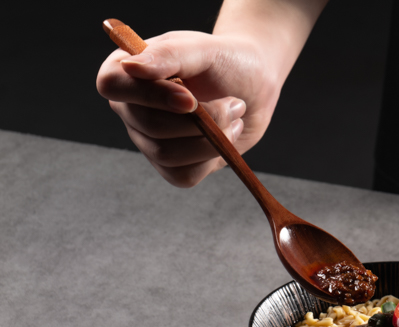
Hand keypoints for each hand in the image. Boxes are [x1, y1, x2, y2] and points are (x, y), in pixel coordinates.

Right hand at [97, 31, 277, 187]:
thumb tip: (131, 66)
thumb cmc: (227, 61)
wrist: (256, 88)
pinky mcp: (173, 165)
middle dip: (201, 119)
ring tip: (234, 116)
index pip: (112, 85)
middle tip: (234, 104)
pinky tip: (226, 136)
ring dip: (212, 139)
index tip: (191, 98)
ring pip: (168, 155)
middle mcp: (131, 108)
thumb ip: (170, 54)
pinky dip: (212, 158)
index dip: (151, 96)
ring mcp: (149, 140)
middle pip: (149, 126)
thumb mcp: (203, 49)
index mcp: (127, 71)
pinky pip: (184, 176)